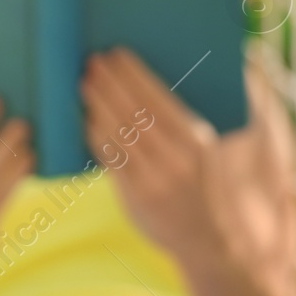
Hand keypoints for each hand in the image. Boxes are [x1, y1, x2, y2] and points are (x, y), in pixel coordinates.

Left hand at [80, 49, 262, 262]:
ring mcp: (154, 180)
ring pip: (118, 133)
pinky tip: (87, 119)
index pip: (157, 98)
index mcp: (197, 141)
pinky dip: (96, 135)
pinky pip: (110, 159)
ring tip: (84, 83)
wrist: (211, 242)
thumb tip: (154, 87)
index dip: (134, 74)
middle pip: (134, 111)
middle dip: (110, 82)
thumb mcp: (207, 152)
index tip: (117, 53)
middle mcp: (176, 160)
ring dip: (98, 104)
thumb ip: (185, 123)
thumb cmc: (205, 188)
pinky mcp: (136, 198)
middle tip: (92, 61)